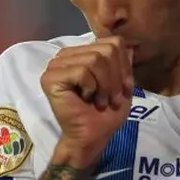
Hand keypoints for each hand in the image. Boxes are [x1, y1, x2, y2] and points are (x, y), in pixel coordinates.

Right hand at [42, 37, 133, 167]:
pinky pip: (82, 71)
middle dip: (116, 77)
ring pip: (94, 59)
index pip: (113, 42)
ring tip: (101, 100)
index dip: (124, 66)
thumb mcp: (122, 85)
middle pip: (106, 50)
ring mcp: (56, 65)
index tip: (124, 88)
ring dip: (105, 85)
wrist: (92, 137)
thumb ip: (124, 65)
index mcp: (82, 53)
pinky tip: (86, 98)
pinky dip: (91, 87)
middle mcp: (67, 55)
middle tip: (112, 98)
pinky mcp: (51, 78)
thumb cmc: (105, 114)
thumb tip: (129, 47)